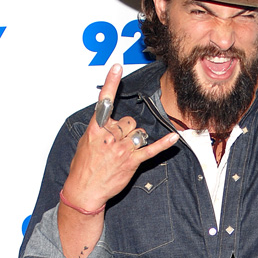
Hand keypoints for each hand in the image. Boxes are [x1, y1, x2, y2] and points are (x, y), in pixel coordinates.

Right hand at [63, 64, 177, 211]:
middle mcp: (110, 137)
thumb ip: (100, 129)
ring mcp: (122, 150)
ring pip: (138, 132)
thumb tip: (112, 122)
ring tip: (124, 150)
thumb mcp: (85, 143)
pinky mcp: (132, 162)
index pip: (104, 102)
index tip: (117, 67)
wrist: (85, 190)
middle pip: (128, 121)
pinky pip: (151, 150)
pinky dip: (164, 144)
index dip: (111, 83)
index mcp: (95, 130)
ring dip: (135, 138)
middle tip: (115, 143)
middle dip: (125, 129)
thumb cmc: (83, 167)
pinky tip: (174, 138)